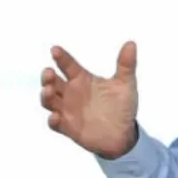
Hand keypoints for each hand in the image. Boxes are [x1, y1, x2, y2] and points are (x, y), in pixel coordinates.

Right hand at [40, 41, 138, 158]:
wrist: (124, 134)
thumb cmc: (122, 106)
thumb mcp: (125, 84)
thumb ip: (126, 64)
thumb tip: (131, 43)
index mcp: (82, 80)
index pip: (69, 65)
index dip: (62, 58)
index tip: (55, 50)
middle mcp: (71, 93)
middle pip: (53, 82)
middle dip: (48, 77)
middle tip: (48, 72)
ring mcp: (68, 110)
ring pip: (50, 101)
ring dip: (46, 96)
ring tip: (49, 91)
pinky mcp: (68, 127)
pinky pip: (56, 124)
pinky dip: (53, 120)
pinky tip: (56, 117)